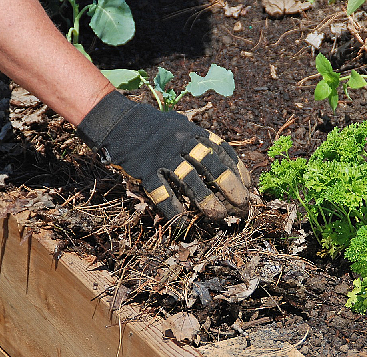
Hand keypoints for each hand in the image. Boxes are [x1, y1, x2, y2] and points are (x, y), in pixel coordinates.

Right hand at [77, 91, 249, 220]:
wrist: (118, 122)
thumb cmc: (156, 129)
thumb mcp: (182, 126)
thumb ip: (202, 141)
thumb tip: (228, 166)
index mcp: (194, 132)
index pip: (223, 151)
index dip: (238, 170)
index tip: (248, 186)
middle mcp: (181, 142)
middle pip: (212, 164)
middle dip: (231, 186)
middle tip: (243, 205)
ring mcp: (163, 156)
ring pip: (190, 180)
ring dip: (207, 200)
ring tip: (220, 217)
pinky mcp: (145, 170)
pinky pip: (162, 193)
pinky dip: (173, 210)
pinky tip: (183, 224)